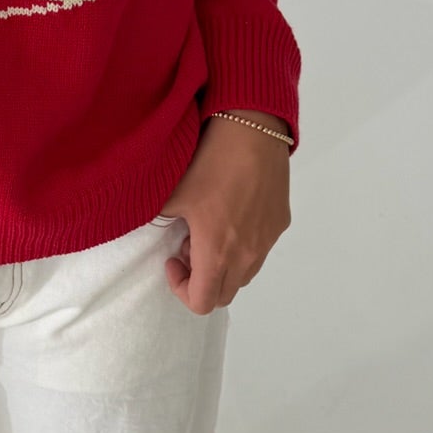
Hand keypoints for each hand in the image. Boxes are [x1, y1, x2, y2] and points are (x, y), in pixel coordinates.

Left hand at [158, 113, 291, 312]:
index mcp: (217, 253)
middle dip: (201, 279)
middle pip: (223, 294)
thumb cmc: (208, 162)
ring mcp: (267, 240)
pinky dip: (242, 247)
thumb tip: (152, 230)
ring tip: (209, 228)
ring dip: (223, 265)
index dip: (180, 289)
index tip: (171, 259)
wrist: (252, 130)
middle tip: (187, 244)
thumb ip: (157, 221)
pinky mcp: (280, 222)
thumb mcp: (171, 194)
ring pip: (243, 274)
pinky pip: (259, 250)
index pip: (201, 302)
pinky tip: (231, 211)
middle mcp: (247, 255)